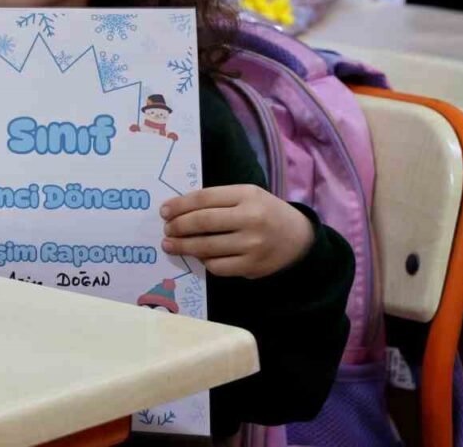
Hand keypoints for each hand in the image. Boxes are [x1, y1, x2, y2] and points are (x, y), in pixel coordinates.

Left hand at [159, 185, 312, 277]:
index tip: (164, 211)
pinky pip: (218, 266)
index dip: (179, 205)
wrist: (299, 238)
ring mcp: (252, 245)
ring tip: (170, 245)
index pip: (204, 198)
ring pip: (207, 247)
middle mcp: (250, 219)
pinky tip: (197, 256)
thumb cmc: (265, 212)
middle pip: (202, 222)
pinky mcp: (252, 267)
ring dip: (183, 247)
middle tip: (166, 230)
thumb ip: (218, 200)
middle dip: (178, 227)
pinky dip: (204, 261)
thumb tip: (179, 210)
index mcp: (246, 195)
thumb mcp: (247, 195)